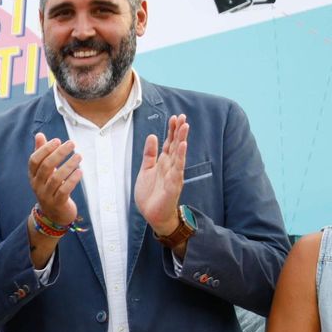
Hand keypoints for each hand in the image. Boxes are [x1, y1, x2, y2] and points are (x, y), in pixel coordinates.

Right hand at [29, 133, 79, 227]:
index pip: (34, 160)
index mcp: (33, 175)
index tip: (58, 140)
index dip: (45, 149)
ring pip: (56, 178)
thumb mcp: (45, 171)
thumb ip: (42, 153)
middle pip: (46, 167)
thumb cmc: (50, 187)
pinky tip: (80, 171)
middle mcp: (37, 185)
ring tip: (79, 155)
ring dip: (69, 165)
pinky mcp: (57, 204)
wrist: (54, 214)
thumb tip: (39, 135)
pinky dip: (72, 180)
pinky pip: (63, 191)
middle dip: (59, 153)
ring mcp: (46, 195)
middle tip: (71, 143)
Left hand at [135, 114, 188, 235]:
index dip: (171, 130)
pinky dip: (180, 157)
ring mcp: (173, 175)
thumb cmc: (150, 194)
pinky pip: (178, 168)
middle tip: (182, 116)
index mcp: (163, 163)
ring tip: (185, 126)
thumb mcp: (146, 170)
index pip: (169, 143)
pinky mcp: (174, 184)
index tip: (174, 117)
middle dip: (178, 131)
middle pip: (175, 145)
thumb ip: (149, 154)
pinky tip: (182, 146)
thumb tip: (152, 136)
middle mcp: (170, 166)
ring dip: (181, 140)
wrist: (153, 215)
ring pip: (178, 154)